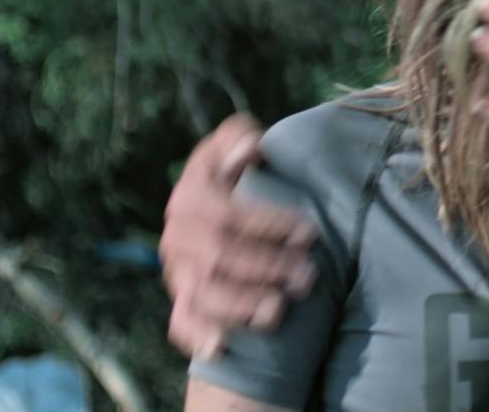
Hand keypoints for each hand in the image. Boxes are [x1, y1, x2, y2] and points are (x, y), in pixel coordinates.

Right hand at [161, 115, 318, 359]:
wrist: (204, 209)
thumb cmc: (231, 175)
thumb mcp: (232, 149)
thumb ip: (238, 140)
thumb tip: (252, 146)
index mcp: (191, 196)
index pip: (229, 214)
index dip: (269, 223)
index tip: (309, 231)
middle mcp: (179, 236)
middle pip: (220, 258)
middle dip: (266, 268)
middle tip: (308, 276)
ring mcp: (178, 272)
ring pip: (203, 294)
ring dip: (241, 304)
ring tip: (279, 310)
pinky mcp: (182, 300)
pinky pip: (182, 323)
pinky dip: (199, 336)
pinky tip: (221, 347)